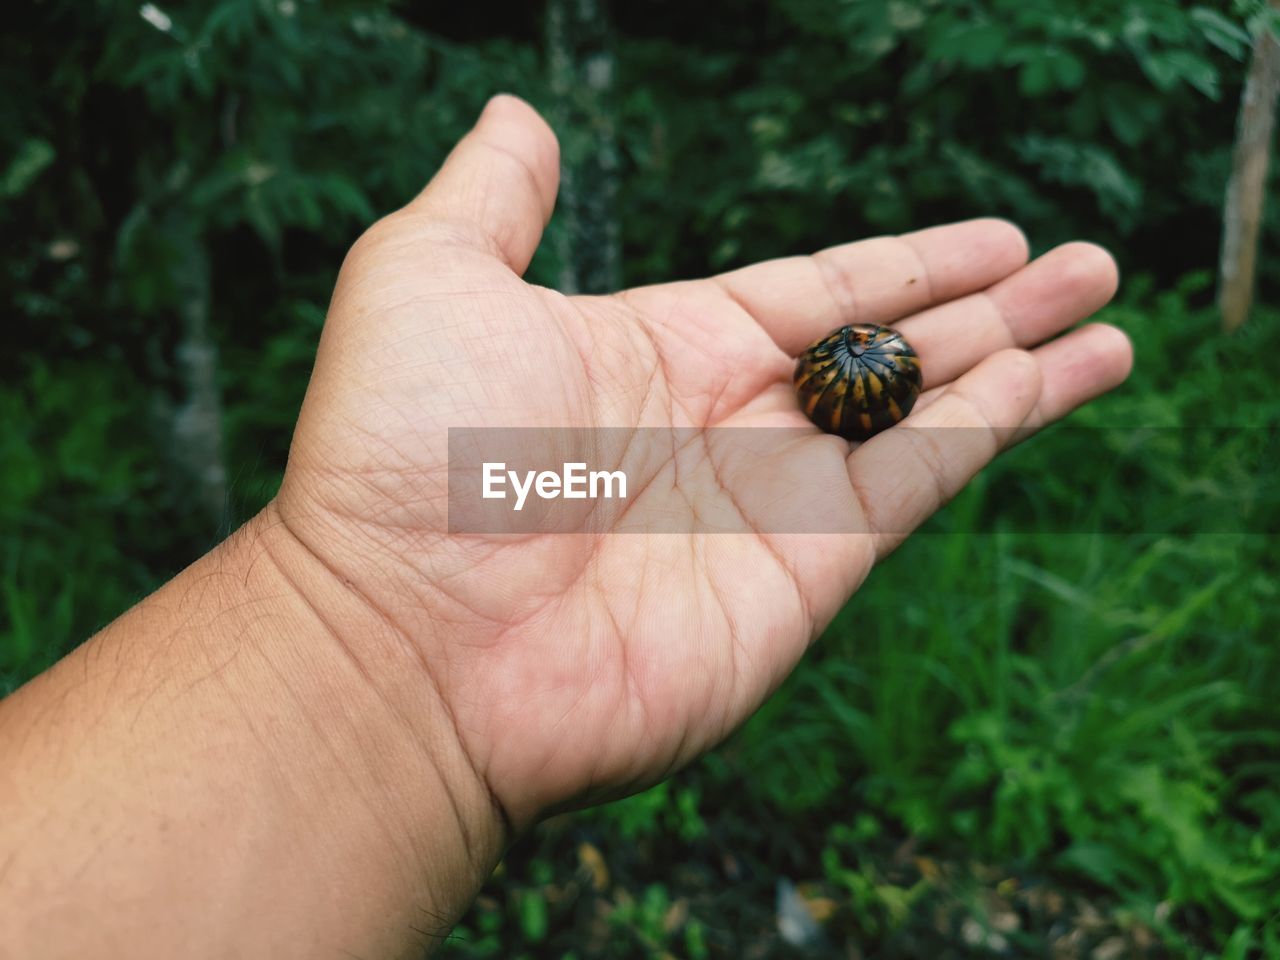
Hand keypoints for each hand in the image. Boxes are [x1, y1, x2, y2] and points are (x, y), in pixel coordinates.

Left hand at [274, 94, 1131, 829]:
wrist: (405, 637)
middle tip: (1082, 266)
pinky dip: (995, 429)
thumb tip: (520, 115)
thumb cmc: (398, 454)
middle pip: (889, 349)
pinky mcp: (803, 570)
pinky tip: (1060, 382)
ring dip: (1021, 366)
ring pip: (924, 412)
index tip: (991, 239)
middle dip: (989, 308)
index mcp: (659, 348)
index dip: (905, 264)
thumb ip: (494, 195)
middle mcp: (726, 424)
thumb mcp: (430, 275)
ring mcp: (769, 501)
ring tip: (1108, 319)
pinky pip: (918, 480)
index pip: (814, 292)